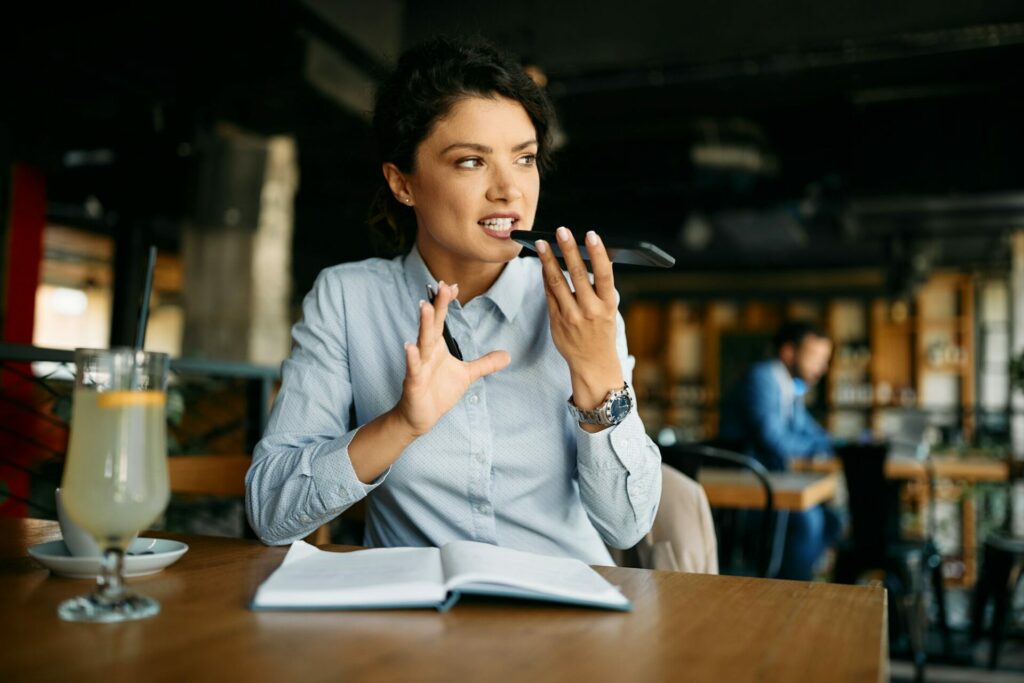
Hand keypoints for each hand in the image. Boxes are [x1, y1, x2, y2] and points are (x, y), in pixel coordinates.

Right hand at [394, 282, 510, 435]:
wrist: (419, 417)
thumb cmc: (438, 392)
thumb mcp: (466, 375)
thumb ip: (485, 363)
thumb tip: (508, 355)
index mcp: (437, 347)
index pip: (441, 320)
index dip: (445, 303)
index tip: (453, 285)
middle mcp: (427, 352)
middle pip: (433, 325)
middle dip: (437, 306)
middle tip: (442, 286)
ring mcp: (419, 366)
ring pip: (422, 342)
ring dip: (424, 325)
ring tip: (425, 307)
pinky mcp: (414, 382)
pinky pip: (413, 368)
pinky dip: (412, 358)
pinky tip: (410, 346)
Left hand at [536, 228, 623, 412]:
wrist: (593, 364)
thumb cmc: (602, 332)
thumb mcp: (610, 311)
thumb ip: (600, 289)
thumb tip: (591, 258)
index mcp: (608, 306)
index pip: (604, 274)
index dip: (598, 253)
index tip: (591, 234)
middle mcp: (590, 311)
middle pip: (578, 274)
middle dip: (568, 250)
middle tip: (561, 231)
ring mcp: (572, 317)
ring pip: (557, 283)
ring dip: (548, 260)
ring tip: (542, 243)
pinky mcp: (556, 322)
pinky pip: (549, 295)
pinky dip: (545, 277)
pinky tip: (543, 264)